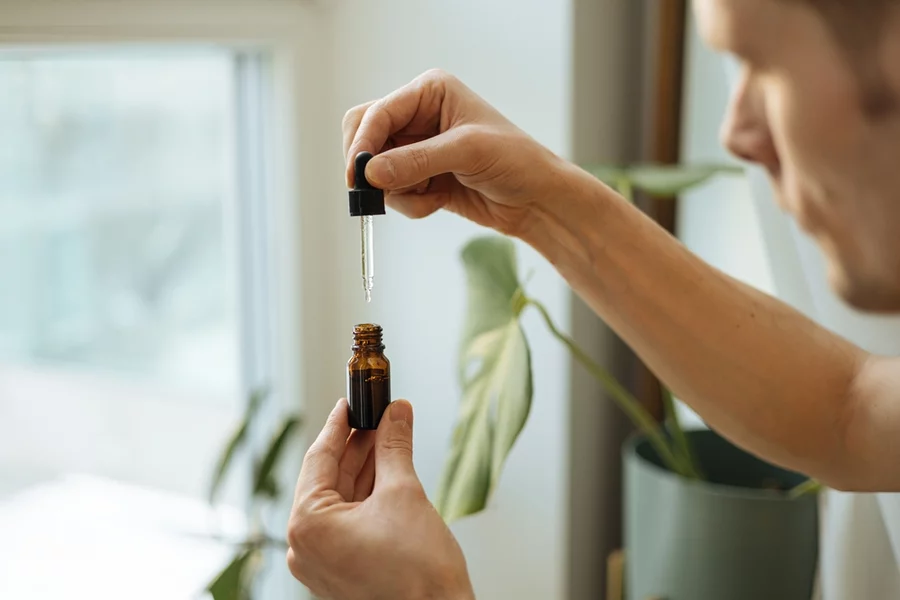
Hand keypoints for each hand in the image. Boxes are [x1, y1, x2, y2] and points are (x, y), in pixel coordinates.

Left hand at [287, 399, 474, 599]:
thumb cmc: (418, 574)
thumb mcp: (404, 493)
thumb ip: (394, 446)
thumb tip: (396, 413)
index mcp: (307, 525)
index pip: (319, 458)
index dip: (339, 424)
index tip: (351, 402)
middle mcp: (305, 546)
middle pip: (329, 478)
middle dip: (357, 444)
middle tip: (378, 414)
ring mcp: (322, 560)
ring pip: (340, 498)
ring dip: (365, 466)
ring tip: (388, 434)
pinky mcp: (341, 568)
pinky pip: (348, 519)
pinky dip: (366, 494)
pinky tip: (387, 468)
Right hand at [342, 68, 569, 237]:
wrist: (536, 199)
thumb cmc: (515, 160)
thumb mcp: (466, 152)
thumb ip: (416, 161)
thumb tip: (370, 172)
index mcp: (429, 92)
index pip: (377, 113)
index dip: (363, 144)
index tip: (357, 175)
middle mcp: (418, 116)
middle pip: (365, 137)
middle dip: (370, 167)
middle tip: (372, 192)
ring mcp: (417, 148)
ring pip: (377, 171)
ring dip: (397, 191)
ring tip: (429, 197)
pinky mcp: (420, 177)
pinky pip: (394, 192)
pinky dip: (410, 203)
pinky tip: (438, 202)